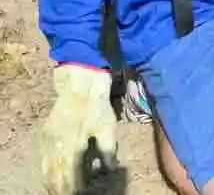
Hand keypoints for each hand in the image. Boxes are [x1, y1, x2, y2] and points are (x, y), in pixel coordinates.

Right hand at [39, 65, 117, 194]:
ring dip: (52, 183)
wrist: (79, 89)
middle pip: (55, 177)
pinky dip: (46, 172)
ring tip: (61, 192)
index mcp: (73, 147)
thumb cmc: (97, 108)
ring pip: (46, 171)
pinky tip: (52, 178)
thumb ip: (108, 151)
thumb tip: (110, 168)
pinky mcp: (44, 137)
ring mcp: (47, 142)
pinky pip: (42, 161)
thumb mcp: (108, 129)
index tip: (82, 194)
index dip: (76, 188)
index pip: (71, 176)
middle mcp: (56, 147)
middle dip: (62, 189)